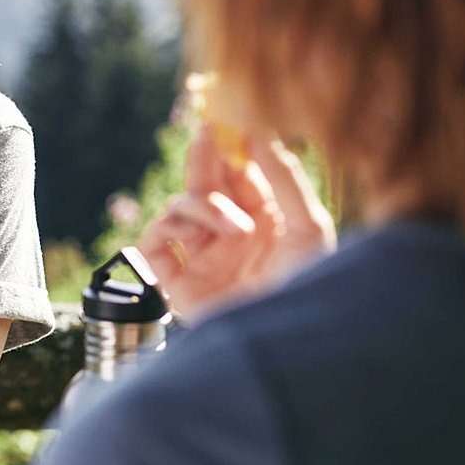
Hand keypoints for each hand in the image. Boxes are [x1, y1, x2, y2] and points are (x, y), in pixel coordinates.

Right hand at [137, 123, 335, 321]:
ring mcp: (201, 260)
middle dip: (203, 159)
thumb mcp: (309, 226)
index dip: (230, 148)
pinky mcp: (176, 284)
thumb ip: (283, 177)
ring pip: (180, 209)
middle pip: (204, 187)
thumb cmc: (307, 289)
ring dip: (204, 206)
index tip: (227, 119)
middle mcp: (229, 240)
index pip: (239, 177)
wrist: (287, 345)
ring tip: (236, 228)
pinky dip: (169, 228)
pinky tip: (194, 233)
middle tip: (206, 132)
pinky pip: (155, 243)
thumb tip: (258, 132)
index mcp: (264, 225)